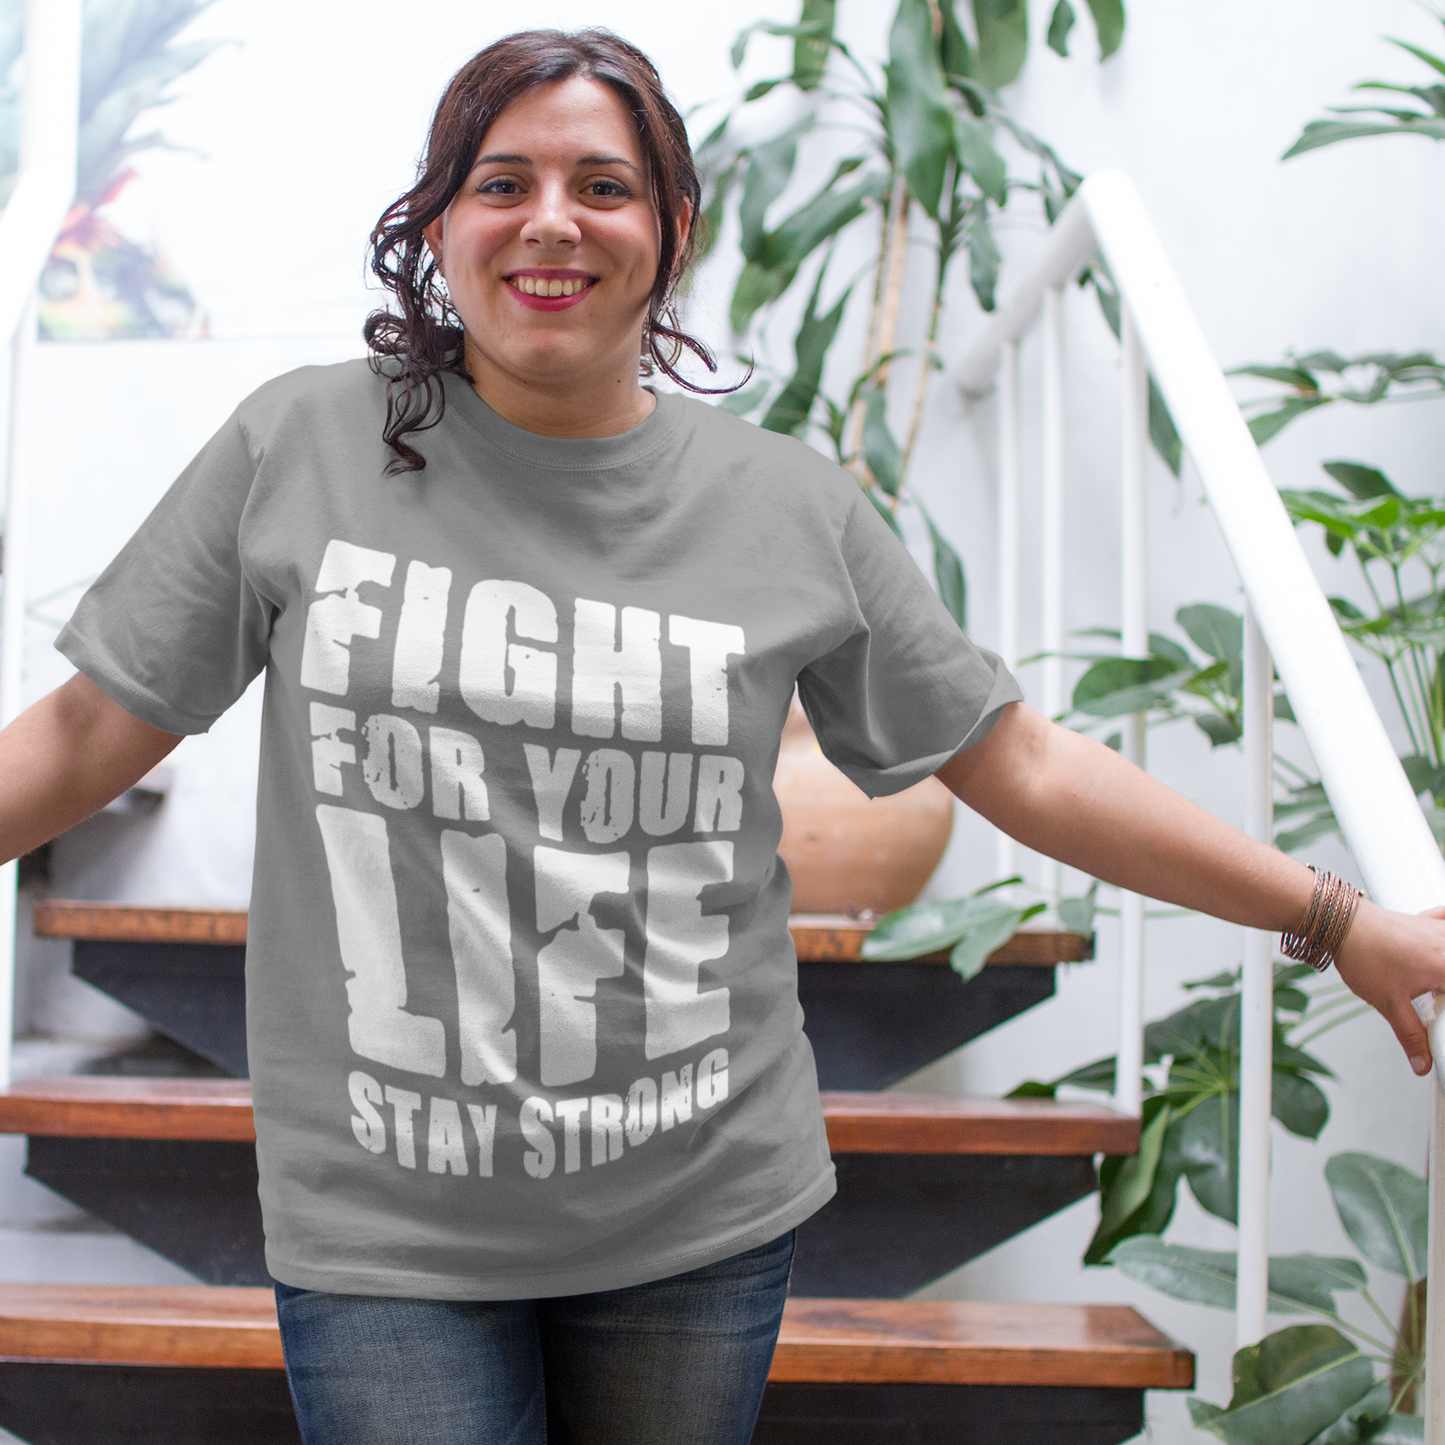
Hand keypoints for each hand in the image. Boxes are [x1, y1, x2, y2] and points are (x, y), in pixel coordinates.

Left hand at [1333, 901, 1444, 1074]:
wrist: (1340, 922)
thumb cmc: (1363, 954)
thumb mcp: (1389, 1004)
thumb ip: (1410, 1036)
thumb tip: (1422, 1061)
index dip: (1442, 1013)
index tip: (1436, 1016)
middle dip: (1441, 993)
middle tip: (1433, 1001)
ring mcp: (1439, 929)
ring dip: (1442, 969)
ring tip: (1431, 987)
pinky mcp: (1427, 920)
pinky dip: (1444, 932)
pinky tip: (1438, 946)